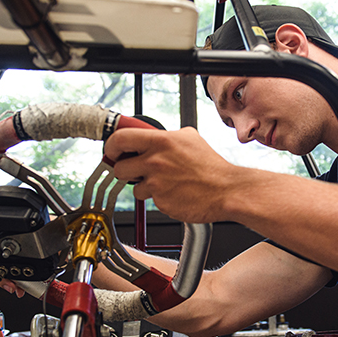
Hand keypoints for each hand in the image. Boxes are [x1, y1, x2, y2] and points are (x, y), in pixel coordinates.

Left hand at [105, 127, 238, 222]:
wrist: (226, 190)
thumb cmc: (211, 167)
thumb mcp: (190, 138)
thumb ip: (167, 136)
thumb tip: (152, 135)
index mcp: (161, 141)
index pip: (120, 138)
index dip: (111, 146)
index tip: (112, 151)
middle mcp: (155, 161)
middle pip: (119, 167)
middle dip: (124, 171)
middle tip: (133, 171)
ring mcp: (157, 184)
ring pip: (135, 188)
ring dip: (145, 187)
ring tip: (165, 183)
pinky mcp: (161, 202)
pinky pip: (151, 200)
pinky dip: (160, 198)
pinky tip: (174, 193)